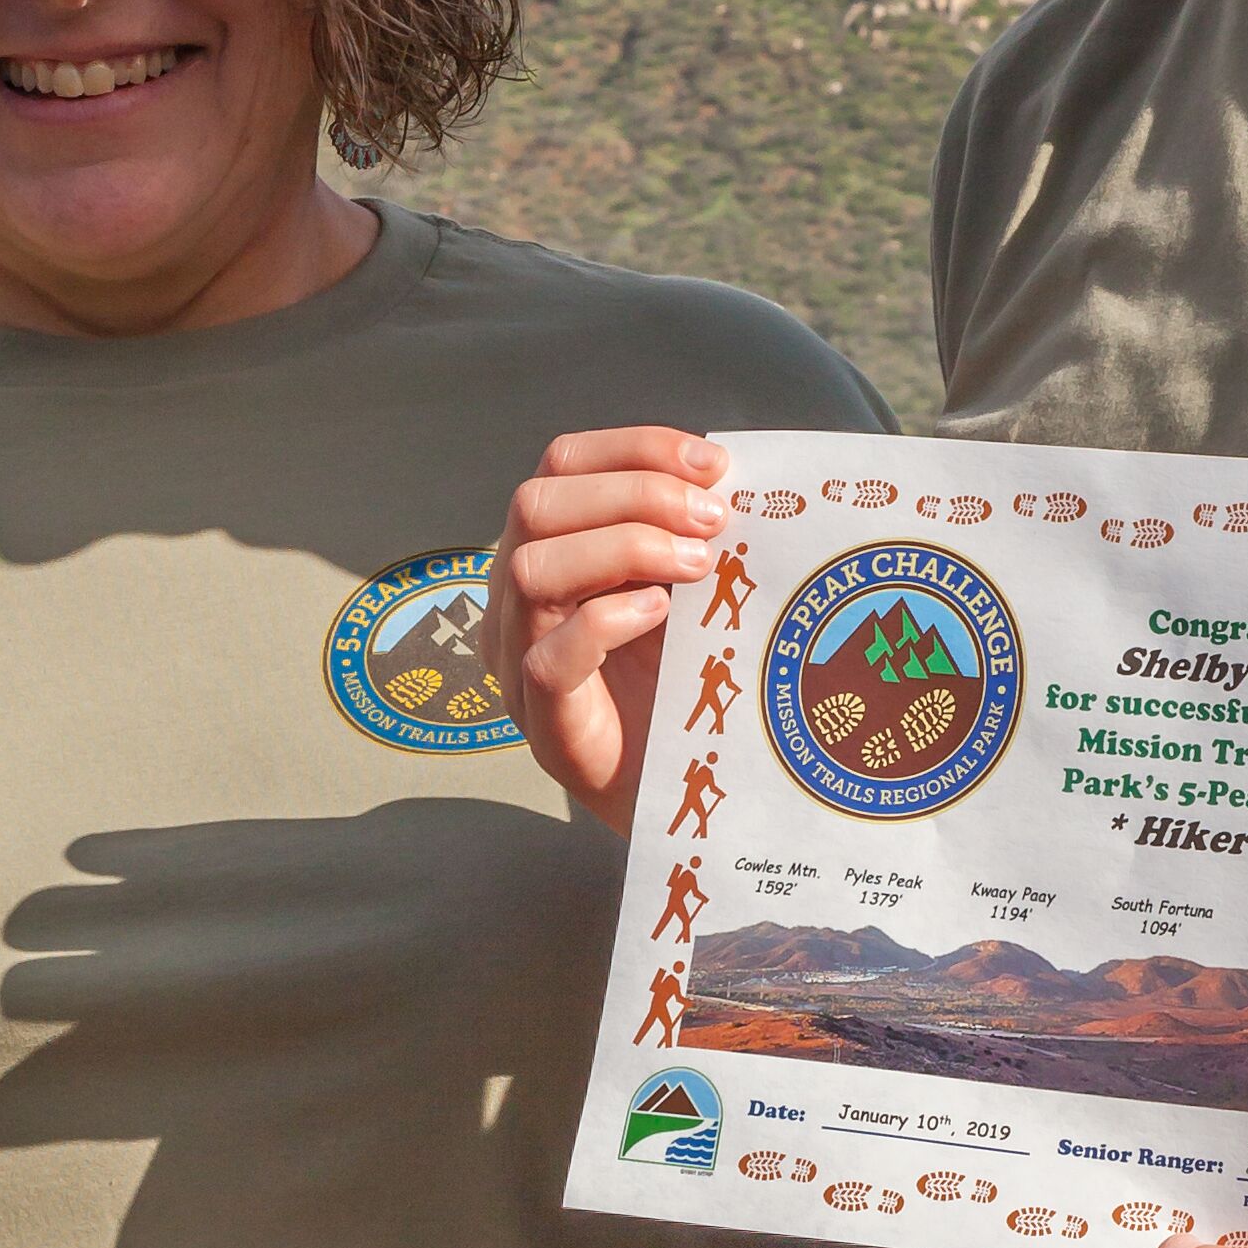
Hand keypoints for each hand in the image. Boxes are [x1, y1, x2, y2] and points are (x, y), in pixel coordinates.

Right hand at [486, 425, 728, 838]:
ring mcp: (519, 664)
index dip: (635, 448)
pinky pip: (550, 659)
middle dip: (634, 492)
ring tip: (698, 564)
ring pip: (531, 569)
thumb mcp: (685, 592)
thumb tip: (730, 476)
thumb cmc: (683, 688)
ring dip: (624, 546)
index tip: (713, 464)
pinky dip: (605, 620)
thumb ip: (688, 536)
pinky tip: (659, 613)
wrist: (684, 799)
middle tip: (713, 518)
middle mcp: (517, 603)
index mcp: (549, 556)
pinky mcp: (545, 725)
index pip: (562, 466)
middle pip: (535, 504)